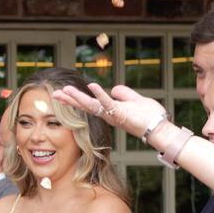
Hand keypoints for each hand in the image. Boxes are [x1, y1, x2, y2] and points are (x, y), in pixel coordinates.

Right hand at [52, 82, 166, 139]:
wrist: (159, 127)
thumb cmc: (149, 116)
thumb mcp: (135, 99)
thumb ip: (124, 93)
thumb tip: (115, 89)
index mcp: (110, 110)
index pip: (89, 103)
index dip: (76, 99)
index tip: (62, 93)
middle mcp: (108, 114)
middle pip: (85, 106)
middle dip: (69, 100)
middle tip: (54, 94)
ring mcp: (112, 114)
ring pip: (91, 106)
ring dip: (78, 98)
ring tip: (65, 91)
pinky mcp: (120, 113)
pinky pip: (108, 103)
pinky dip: (100, 94)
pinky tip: (92, 86)